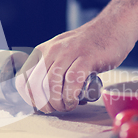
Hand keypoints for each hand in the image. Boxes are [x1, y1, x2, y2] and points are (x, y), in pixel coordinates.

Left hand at [15, 0, 137, 112]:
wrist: (113, 28)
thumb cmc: (89, 46)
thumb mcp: (62, 54)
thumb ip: (51, 68)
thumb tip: (42, 96)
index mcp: (43, 51)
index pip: (24, 79)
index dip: (30, 98)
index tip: (41, 106)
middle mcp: (52, 50)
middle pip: (37, 85)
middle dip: (45, 104)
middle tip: (57, 109)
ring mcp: (69, 52)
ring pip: (52, 84)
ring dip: (58, 102)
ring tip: (67, 106)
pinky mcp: (86, 57)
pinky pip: (72, 80)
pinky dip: (70, 96)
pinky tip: (74, 101)